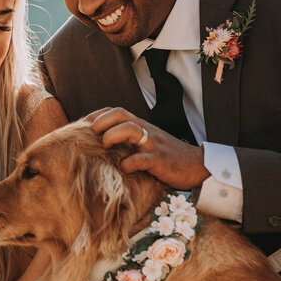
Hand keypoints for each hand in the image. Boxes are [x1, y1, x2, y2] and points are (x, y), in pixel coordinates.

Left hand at [87, 107, 209, 189]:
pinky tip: (123, 168)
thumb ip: (129, 140)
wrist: (196, 166)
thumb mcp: (147, 143)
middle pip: (122, 114)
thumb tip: (102, 145)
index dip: (97, 116)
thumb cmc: (167, 156)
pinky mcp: (160, 161)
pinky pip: (142, 159)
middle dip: (103, 121)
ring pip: (131, 129)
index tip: (83, 126)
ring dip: (113, 135)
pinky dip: (129, 163)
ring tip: (105, 146)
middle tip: (93, 134)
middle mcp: (146, 131)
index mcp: (141, 126)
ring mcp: (153, 145)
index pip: (116, 111)